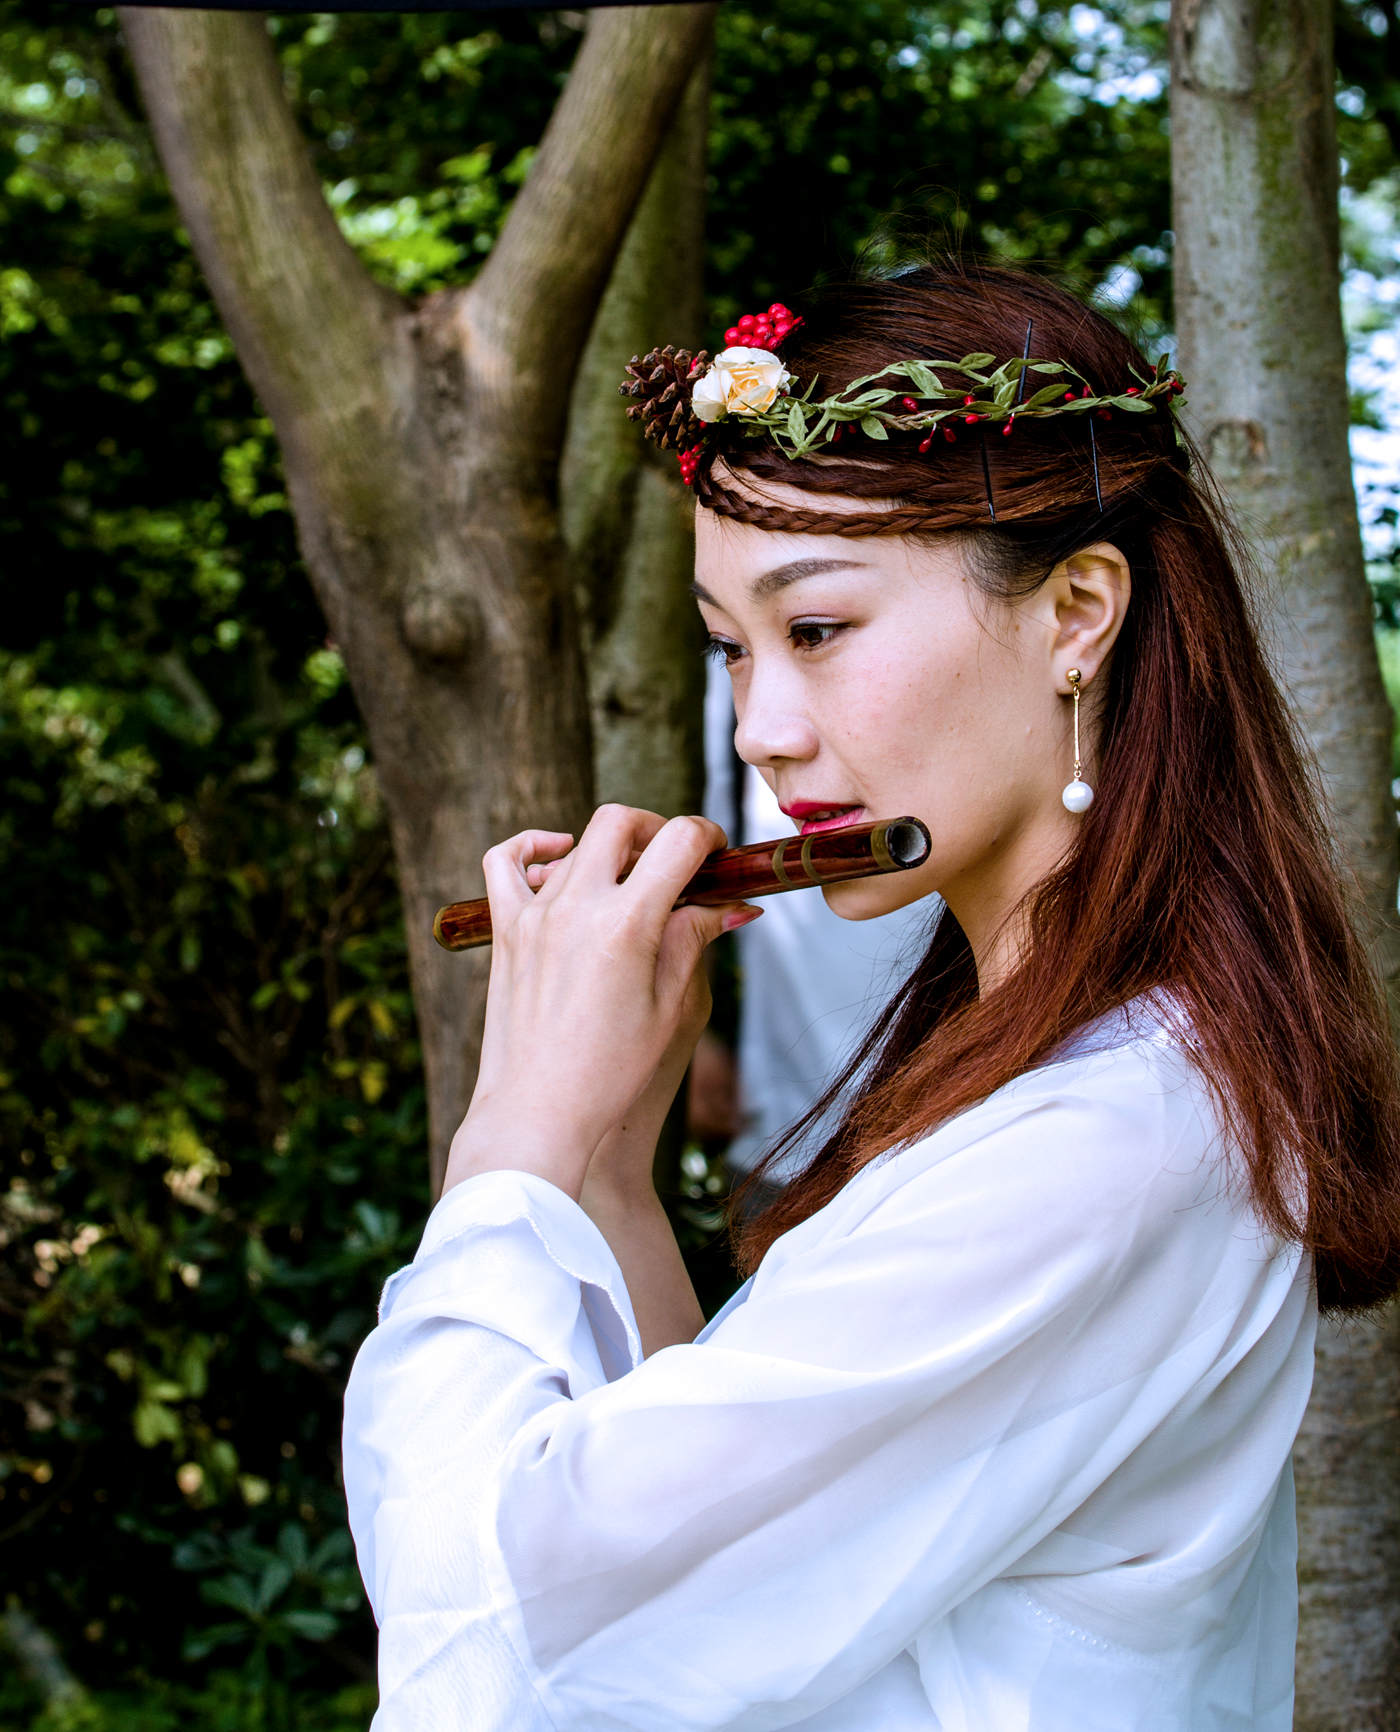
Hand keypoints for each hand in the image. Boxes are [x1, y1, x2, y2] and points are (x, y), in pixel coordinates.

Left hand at [444, 805, 759, 1198]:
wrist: (538, 1112)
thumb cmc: (610, 1072)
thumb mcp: (670, 1006)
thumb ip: (695, 939)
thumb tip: (733, 905)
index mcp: (627, 923)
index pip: (679, 840)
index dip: (708, 837)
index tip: (717, 855)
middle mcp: (577, 906)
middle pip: (621, 823)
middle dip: (658, 831)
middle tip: (677, 864)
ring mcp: (534, 914)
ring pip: (576, 845)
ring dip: (611, 851)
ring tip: (631, 886)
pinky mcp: (505, 931)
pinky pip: (506, 864)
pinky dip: (533, 847)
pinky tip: (558, 855)